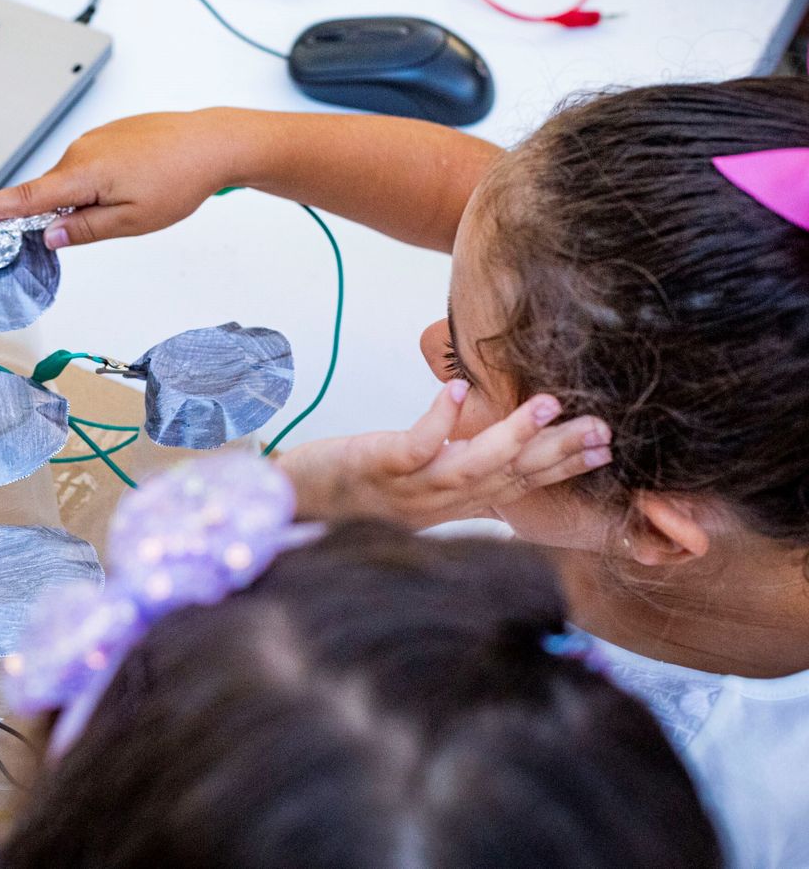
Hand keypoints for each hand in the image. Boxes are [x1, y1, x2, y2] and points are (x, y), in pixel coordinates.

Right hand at [0, 109, 256, 247]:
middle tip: (106, 222)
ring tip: (136, 198)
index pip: (24, 198)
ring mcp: (93, 139)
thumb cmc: (179, 179)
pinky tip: (135, 184)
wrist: (213, 142)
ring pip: (72, 180)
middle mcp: (80, 151)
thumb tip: (48, 236)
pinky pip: (88, 166)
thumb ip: (84, 230)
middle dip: (61, 214)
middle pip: (49, 192)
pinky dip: (99, 182)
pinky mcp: (107, 135)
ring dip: (87, 198)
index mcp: (82, 174)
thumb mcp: (132, 222)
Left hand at [280, 382, 612, 529]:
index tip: (606, 448)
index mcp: (448, 505)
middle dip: (557, 454)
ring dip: (512, 437)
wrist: (288, 503)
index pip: (515, 486)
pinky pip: (414, 446)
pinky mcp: (373, 468)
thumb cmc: (348, 490)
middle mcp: (434, 503)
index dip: (561, 468)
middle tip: (603, 430)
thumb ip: (453, 478)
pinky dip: (439, 420)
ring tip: (548, 404)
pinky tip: (460, 390)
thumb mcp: (409, 488)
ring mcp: (405, 489)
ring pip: (470, 467)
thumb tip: (494, 468)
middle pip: (505, 478)